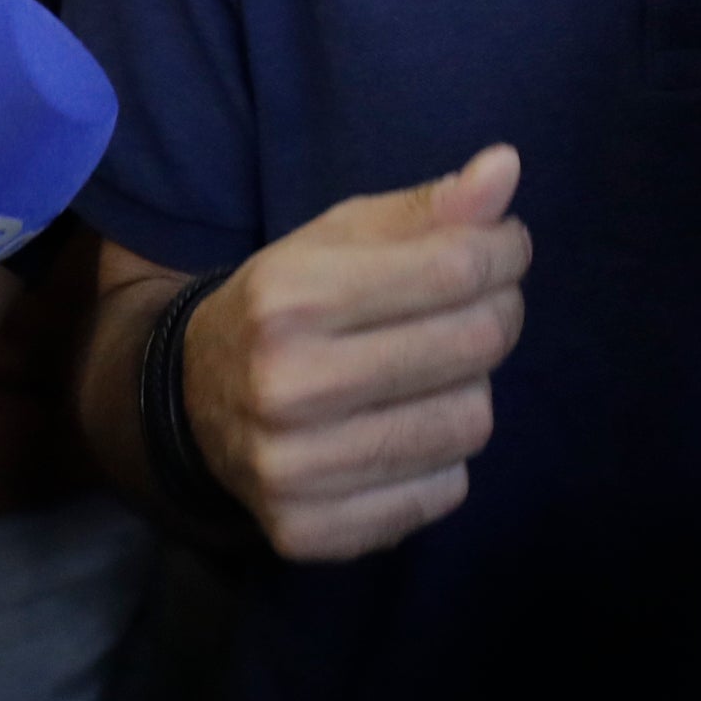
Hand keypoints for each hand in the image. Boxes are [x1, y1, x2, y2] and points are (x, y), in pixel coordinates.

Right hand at [184, 147, 529, 559]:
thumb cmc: (285, 307)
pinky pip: (444, 492)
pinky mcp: (312, 533)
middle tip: (476, 308)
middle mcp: (286, 386)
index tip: (503, 249)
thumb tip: (506, 168)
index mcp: (289, 297)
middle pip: (474, 345)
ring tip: (432, 373)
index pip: (455, 268)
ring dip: (470, 391)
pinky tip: (401, 430)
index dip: (503, 251)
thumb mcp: (337, 238)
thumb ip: (426, 207)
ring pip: (469, 423)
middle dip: (496, 315)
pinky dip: (440, 459)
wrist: (194, 404)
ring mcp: (295, 470)